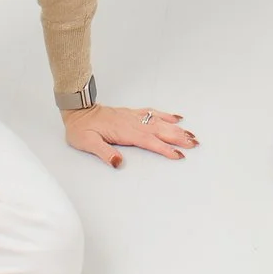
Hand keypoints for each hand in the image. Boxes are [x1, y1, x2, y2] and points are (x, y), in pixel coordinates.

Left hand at [62, 101, 197, 168]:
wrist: (77, 111)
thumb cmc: (81, 129)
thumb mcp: (87, 143)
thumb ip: (104, 153)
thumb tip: (119, 163)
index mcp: (123, 132)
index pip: (148, 141)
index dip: (164, 149)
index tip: (178, 155)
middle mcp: (132, 123)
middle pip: (159, 131)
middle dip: (178, 138)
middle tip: (194, 144)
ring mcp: (133, 117)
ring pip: (159, 122)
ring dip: (176, 128)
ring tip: (191, 135)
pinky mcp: (132, 114)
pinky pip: (152, 113)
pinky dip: (166, 115)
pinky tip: (176, 118)